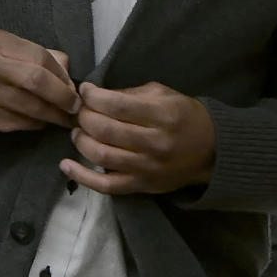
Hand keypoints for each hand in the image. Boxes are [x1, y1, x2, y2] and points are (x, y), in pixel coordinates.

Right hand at [0, 30, 79, 134]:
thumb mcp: (1, 46)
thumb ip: (33, 53)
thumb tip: (66, 68)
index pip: (39, 57)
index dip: (61, 75)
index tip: (72, 87)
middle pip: (35, 82)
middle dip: (61, 97)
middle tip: (74, 108)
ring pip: (27, 108)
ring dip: (51, 116)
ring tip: (62, 118)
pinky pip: (14, 124)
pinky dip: (32, 125)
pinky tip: (39, 123)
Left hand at [62, 81, 215, 194]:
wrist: (211, 150)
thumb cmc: (184, 116)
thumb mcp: (163, 94)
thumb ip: (129, 94)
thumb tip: (94, 96)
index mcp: (162, 115)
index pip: (117, 105)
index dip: (93, 96)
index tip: (84, 90)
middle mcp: (155, 143)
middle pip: (105, 130)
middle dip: (84, 116)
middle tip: (79, 110)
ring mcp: (147, 168)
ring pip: (102, 155)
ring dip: (81, 140)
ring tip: (78, 130)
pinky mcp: (141, 186)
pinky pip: (106, 186)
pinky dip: (82, 176)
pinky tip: (65, 165)